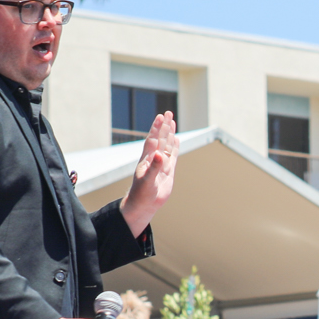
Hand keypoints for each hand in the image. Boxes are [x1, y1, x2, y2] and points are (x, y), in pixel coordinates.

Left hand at [121, 110, 178, 234]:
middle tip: (168, 113)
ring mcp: (161, 164)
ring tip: (172, 122)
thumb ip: (154, 168)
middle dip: (164, 126)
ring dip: (169, 134)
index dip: (157, 128)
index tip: (161, 116)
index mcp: (147, 159)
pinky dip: (175, 147)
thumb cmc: (141, 194)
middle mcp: (154, 159)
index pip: (153, 140)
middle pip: (160, 139)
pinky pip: (173, 156)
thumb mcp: (147, 181)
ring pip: (167, 145)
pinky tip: (177, 140)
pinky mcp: (167, 171)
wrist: (143, 205)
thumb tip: (160, 154)